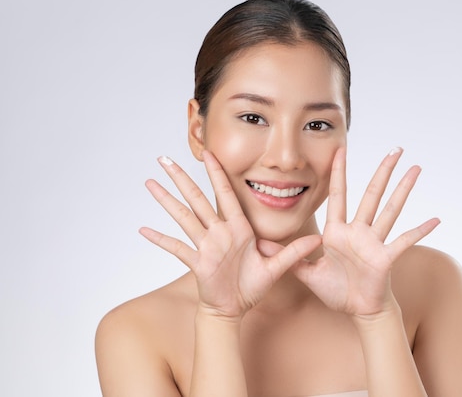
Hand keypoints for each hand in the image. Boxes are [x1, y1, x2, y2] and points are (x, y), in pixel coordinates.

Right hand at [139, 151, 320, 318]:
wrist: (235, 309)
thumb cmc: (252, 287)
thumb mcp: (276, 268)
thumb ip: (294, 252)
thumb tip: (318, 240)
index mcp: (238, 228)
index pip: (226, 194)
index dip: (217, 173)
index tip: (208, 153)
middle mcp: (218, 232)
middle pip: (197, 199)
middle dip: (181, 178)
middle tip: (165, 159)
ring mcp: (205, 246)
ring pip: (183, 217)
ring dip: (167, 201)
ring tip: (150, 183)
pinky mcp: (196, 262)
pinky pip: (176, 248)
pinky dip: (160, 239)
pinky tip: (143, 230)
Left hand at [291, 147, 438, 316]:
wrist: (358, 310)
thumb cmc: (337, 290)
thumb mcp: (308, 273)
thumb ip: (289, 256)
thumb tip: (262, 244)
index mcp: (338, 232)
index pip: (338, 195)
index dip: (339, 172)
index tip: (341, 149)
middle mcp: (358, 231)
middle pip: (371, 194)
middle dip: (382, 171)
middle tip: (396, 148)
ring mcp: (374, 242)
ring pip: (390, 209)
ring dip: (403, 189)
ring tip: (416, 169)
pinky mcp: (386, 257)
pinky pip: (405, 241)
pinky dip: (420, 231)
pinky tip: (435, 219)